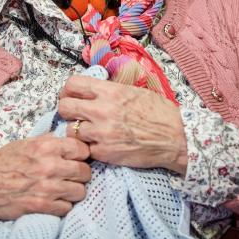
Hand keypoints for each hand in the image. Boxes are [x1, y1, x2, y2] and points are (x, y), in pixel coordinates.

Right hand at [0, 135, 90, 220]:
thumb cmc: (2, 161)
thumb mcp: (26, 142)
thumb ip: (48, 140)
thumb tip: (66, 138)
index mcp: (46, 146)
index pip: (82, 149)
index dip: (81, 154)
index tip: (77, 158)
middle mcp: (50, 165)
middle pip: (85, 171)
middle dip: (81, 174)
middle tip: (72, 176)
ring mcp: (47, 187)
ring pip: (80, 191)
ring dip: (74, 191)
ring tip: (64, 189)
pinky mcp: (42, 206)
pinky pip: (67, 207)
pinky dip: (63, 205)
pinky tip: (54, 200)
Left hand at [58, 76, 187, 174]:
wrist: (175, 138)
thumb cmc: (158, 113)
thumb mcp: (133, 91)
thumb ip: (109, 90)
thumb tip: (92, 90)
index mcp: (109, 92)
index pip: (72, 85)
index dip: (68, 90)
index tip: (70, 95)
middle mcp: (101, 111)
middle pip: (64, 107)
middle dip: (66, 110)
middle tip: (74, 114)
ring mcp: (101, 133)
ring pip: (70, 131)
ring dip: (77, 131)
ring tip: (89, 132)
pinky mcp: (104, 153)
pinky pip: (85, 148)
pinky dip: (90, 147)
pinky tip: (100, 144)